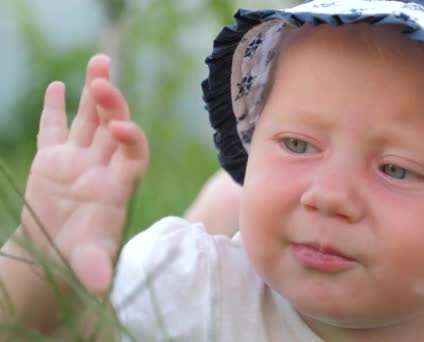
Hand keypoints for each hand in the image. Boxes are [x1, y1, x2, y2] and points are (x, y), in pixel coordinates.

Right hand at [19, 55, 148, 295]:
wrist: (54, 249)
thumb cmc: (79, 254)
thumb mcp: (88, 261)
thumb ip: (96, 267)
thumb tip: (102, 286)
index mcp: (118, 185)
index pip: (134, 153)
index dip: (132, 138)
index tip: (121, 129)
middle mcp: (102, 166)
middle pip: (115, 128)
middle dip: (114, 105)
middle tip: (104, 81)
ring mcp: (77, 159)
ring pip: (90, 121)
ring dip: (94, 94)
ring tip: (100, 63)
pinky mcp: (52, 158)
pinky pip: (54, 128)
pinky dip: (55, 109)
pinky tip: (58, 87)